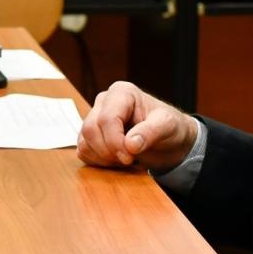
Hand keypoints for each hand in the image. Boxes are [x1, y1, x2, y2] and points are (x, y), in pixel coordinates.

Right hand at [77, 81, 197, 171]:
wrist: (168, 140)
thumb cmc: (169, 127)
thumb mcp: (167, 126)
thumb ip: (150, 132)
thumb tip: (130, 144)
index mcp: (122, 93)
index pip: (107, 118)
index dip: (115, 141)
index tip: (129, 157)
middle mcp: (104, 102)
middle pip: (91, 129)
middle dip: (108, 151)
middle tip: (128, 160)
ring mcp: (95, 117)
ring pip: (83, 141)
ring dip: (103, 157)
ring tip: (125, 159)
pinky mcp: (90, 135)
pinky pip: (83, 150)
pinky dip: (97, 160)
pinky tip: (116, 160)